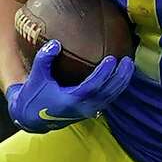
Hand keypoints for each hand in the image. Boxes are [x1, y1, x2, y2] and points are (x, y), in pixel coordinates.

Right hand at [5, 41, 134, 133]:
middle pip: (108, 92)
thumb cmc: (34, 96)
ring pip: (112, 96)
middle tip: (128, 60)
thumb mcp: (36, 77)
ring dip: (122, 81)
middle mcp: (83, 107)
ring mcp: (89, 110)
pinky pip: (110, 98)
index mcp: (71, 100)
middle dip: (120, 76)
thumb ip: (44, 59)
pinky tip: (123, 74)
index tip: (112, 58)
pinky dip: (118, 86)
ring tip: (130, 65)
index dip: (104, 73)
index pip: (93, 86)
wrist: (32, 118)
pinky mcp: (92, 111)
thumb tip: (55, 43)